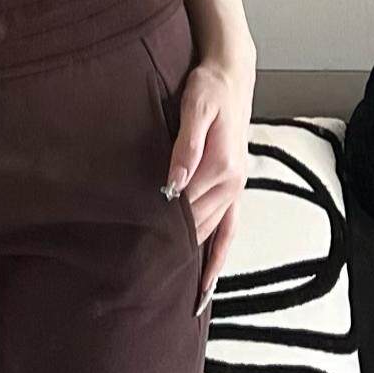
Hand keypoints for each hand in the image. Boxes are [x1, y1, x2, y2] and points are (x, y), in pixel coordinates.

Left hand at [165, 51, 254, 317]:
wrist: (231, 74)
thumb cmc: (208, 87)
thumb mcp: (195, 107)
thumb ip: (186, 145)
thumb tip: (173, 183)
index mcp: (220, 168)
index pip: (184, 209)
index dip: (162, 233)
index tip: (139, 260)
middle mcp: (231, 184)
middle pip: (198, 228)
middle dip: (175, 256)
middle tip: (147, 288)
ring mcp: (235, 188)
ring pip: (213, 234)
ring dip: (197, 264)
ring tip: (178, 298)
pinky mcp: (233, 187)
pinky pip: (229, 231)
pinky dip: (218, 257)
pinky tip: (207, 281)